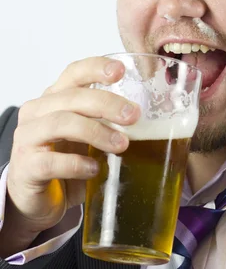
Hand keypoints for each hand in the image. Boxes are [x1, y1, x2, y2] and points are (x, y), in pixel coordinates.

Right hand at [3, 57, 139, 243]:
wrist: (38, 200)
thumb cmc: (67, 162)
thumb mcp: (89, 138)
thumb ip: (110, 124)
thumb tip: (157, 120)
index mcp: (55, 99)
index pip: (74, 73)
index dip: (96, 67)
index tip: (121, 70)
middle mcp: (38, 112)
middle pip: (72, 96)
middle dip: (107, 103)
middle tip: (134, 116)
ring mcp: (27, 139)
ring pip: (61, 123)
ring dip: (96, 132)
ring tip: (121, 145)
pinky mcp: (26, 168)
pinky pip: (51, 161)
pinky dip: (76, 164)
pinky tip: (95, 169)